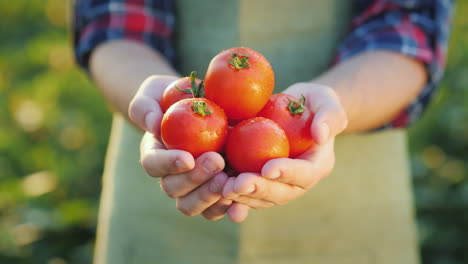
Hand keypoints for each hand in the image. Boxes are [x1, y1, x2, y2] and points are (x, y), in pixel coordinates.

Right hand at [128, 75, 231, 219]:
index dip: (168, 164)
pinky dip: (229, 208)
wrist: (202, 105)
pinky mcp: (215, 192)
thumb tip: (153, 124)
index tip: (188, 158)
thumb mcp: (155, 92)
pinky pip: (217, 208)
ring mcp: (192, 187)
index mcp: (155, 154)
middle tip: (217, 162)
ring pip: (193, 205)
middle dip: (195, 179)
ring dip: (211, 196)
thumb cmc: (174, 96)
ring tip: (231, 180)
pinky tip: (242, 202)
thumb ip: (146, 106)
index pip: (153, 164)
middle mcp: (171, 176)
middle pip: (174, 188)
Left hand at [222, 82, 347, 221]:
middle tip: (238, 184)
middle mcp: (297, 181)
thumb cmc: (313, 102)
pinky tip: (214, 191)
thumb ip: (329, 116)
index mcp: (317, 165)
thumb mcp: (325, 101)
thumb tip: (321, 135)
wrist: (295, 109)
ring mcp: (277, 184)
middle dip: (259, 190)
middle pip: (281, 193)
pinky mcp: (258, 180)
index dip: (288, 173)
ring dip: (241, 196)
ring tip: (221, 188)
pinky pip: (245, 192)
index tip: (268, 168)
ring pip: (261, 198)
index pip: (305, 174)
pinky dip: (231, 195)